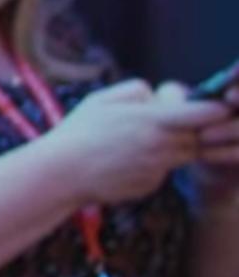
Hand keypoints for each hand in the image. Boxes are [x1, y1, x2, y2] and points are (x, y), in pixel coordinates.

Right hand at [46, 78, 228, 204]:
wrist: (61, 173)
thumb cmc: (77, 132)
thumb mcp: (101, 99)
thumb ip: (136, 90)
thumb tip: (158, 95)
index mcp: (153, 120)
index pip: (206, 113)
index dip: (215, 108)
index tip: (214, 106)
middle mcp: (163, 146)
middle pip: (200, 136)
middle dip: (192, 128)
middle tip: (164, 122)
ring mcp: (159, 169)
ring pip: (185, 154)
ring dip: (174, 146)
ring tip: (139, 141)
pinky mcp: (152, 185)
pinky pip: (164, 171)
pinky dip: (154, 164)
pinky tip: (125, 162)